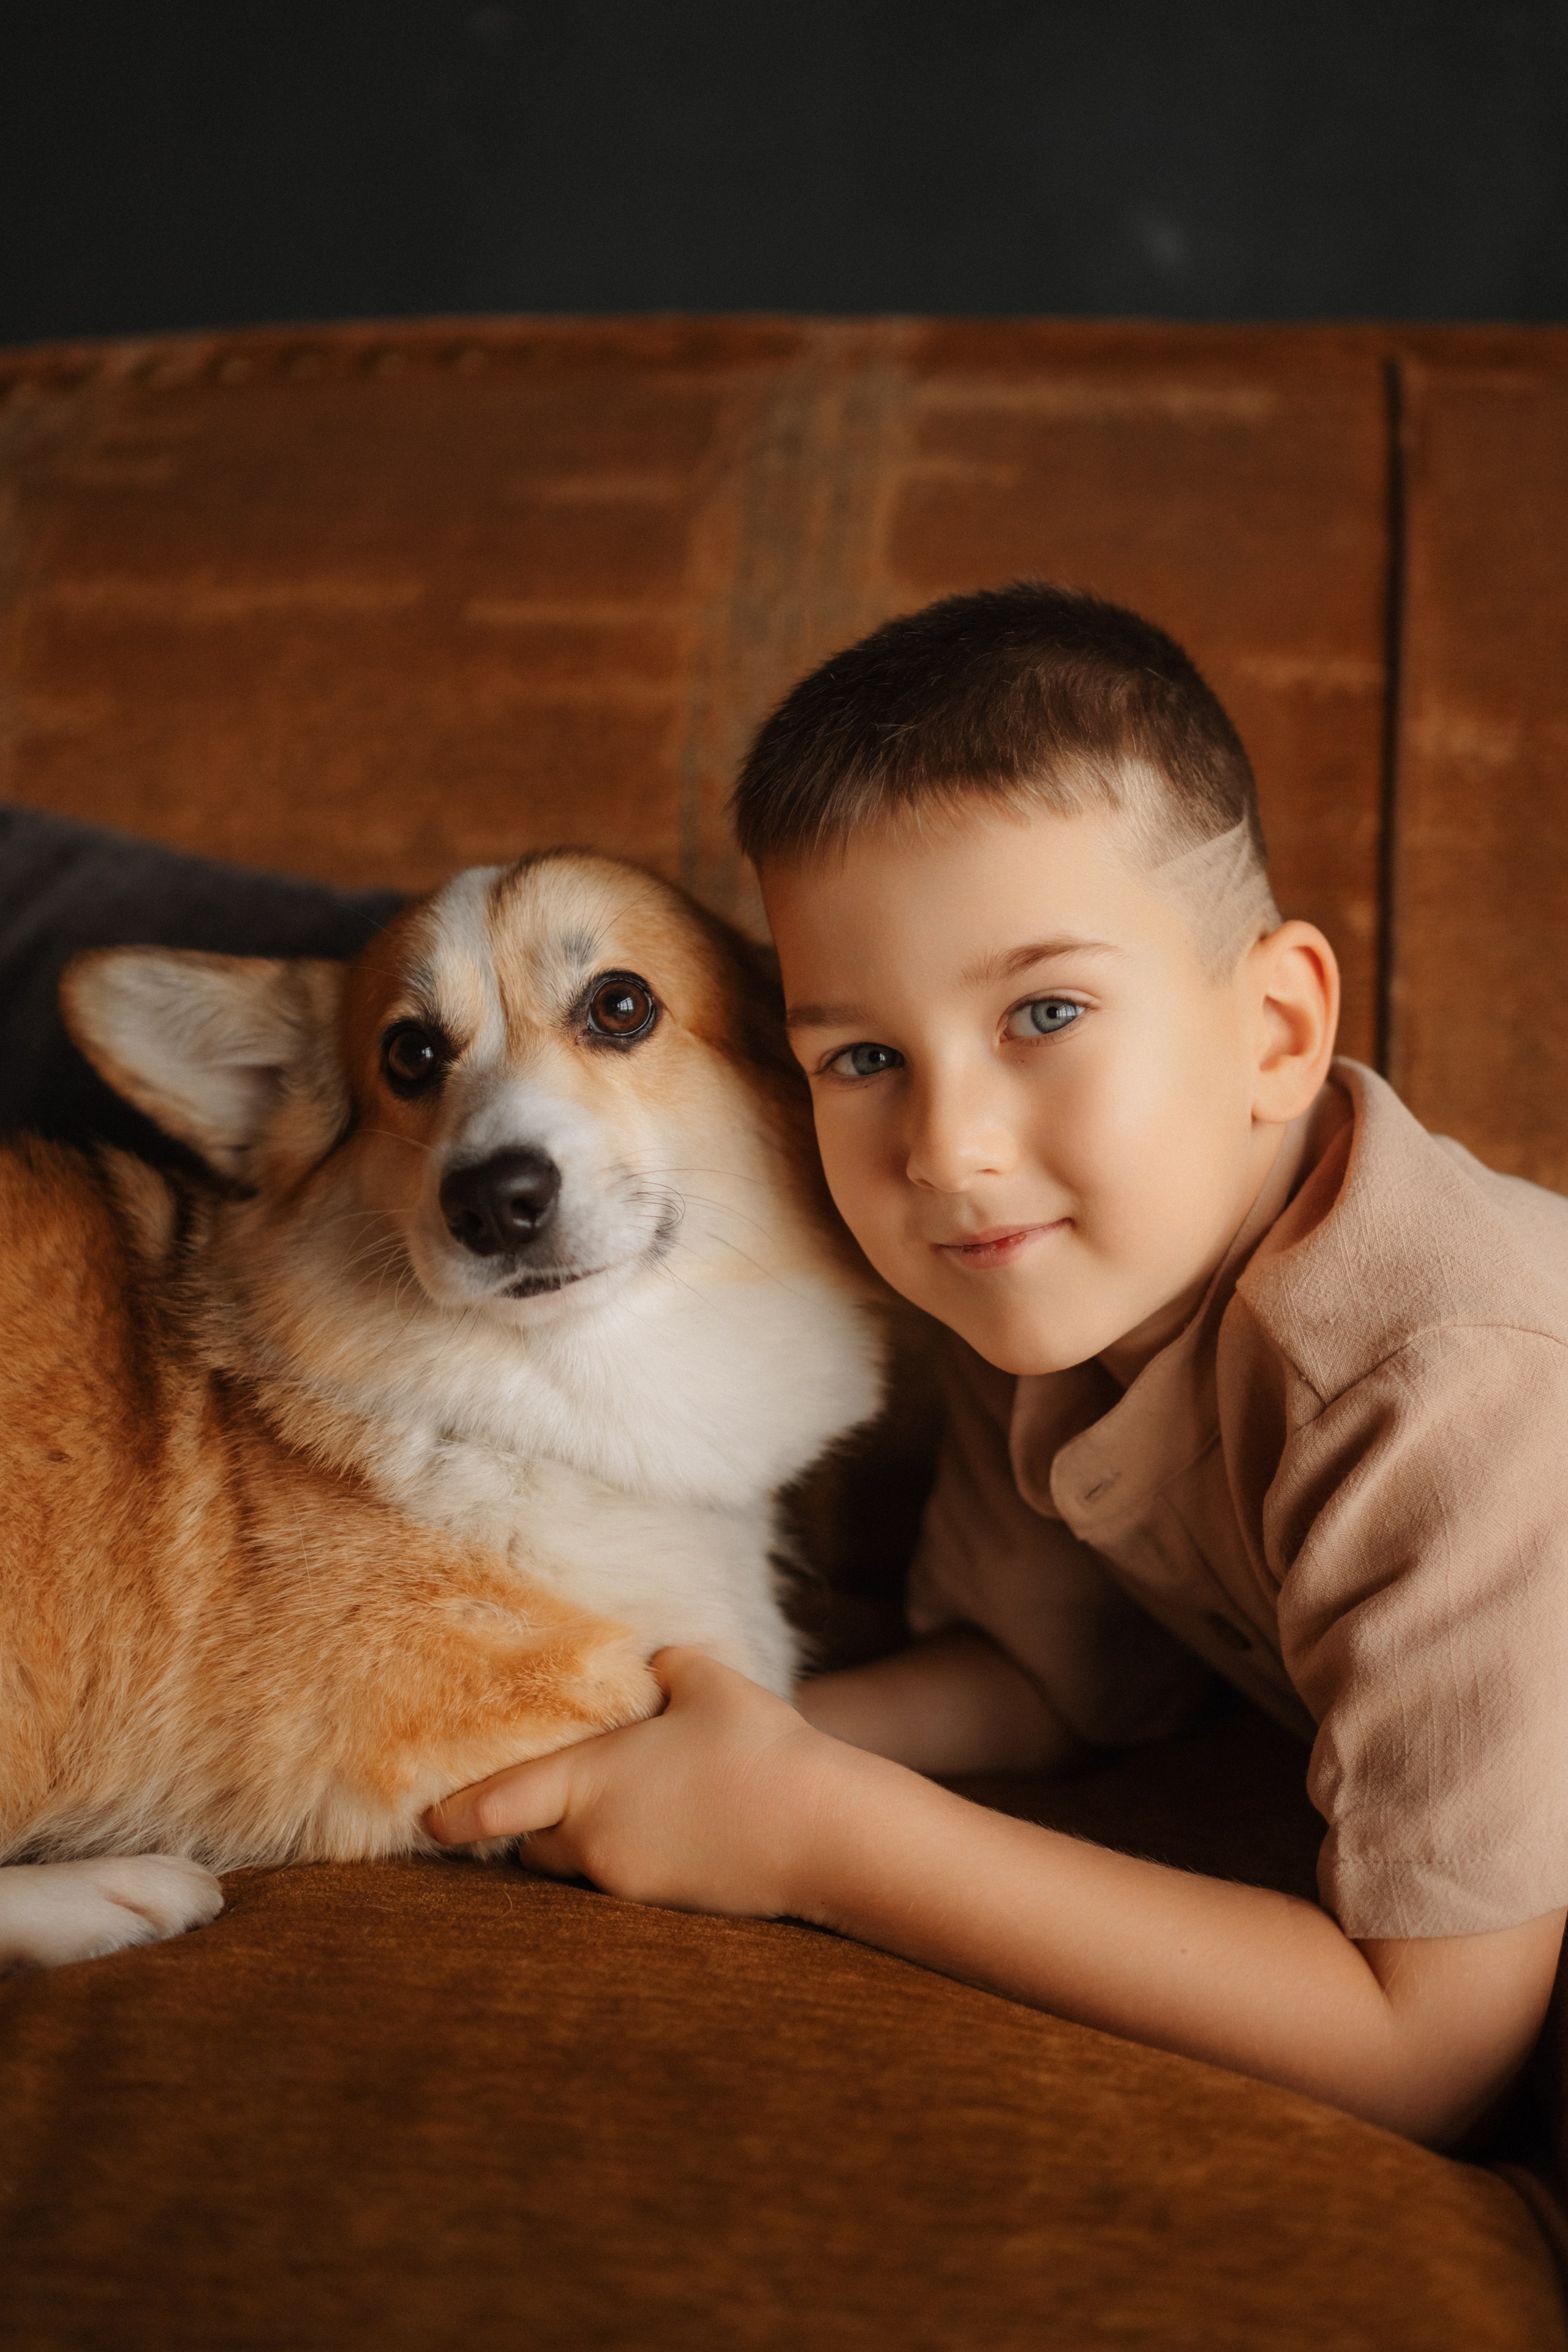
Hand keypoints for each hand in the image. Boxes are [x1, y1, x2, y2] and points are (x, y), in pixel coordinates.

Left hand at [424, 1646, 841, 1917]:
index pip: (498, 1805)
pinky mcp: (667, 1909)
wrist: (822, 1832)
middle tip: (543, 1796)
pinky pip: (625, 1882)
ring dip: (585, 1842)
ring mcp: (629, 1883)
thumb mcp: (709, 1682)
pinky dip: (630, 1858)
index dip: (454, 1816)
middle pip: (533, 1846)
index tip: (426, 1822)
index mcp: (589, 1783)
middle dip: (532, 1826)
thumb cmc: (759, 1748)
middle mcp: (595, 1842)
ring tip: (622, 1806)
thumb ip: (667, 1666)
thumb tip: (654, 1660)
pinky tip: (670, 1829)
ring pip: (581, 1867)